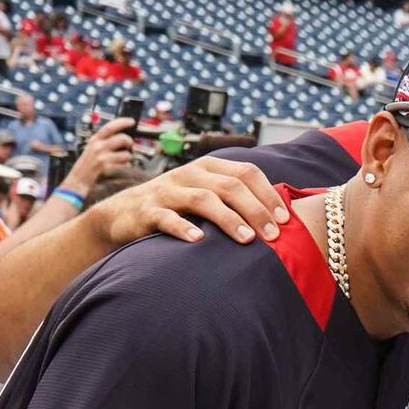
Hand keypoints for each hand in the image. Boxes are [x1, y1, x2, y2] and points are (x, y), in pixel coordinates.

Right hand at [60, 116, 138, 192]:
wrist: (79, 179)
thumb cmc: (89, 163)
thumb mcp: (93, 148)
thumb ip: (105, 141)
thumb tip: (124, 136)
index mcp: (95, 139)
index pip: (109, 127)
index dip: (122, 122)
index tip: (131, 121)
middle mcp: (98, 146)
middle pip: (122, 139)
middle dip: (129, 142)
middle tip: (129, 146)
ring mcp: (102, 157)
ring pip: (126, 154)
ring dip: (128, 158)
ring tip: (122, 160)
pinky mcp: (107, 168)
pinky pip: (125, 166)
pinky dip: (126, 167)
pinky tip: (119, 167)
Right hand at [95, 153, 285, 246]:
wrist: (122, 214)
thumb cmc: (177, 208)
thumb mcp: (206, 195)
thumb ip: (235, 199)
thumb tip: (281, 218)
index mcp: (208, 168)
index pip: (246, 173)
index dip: (268, 194)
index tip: (286, 220)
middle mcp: (189, 174)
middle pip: (230, 186)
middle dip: (256, 210)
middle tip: (274, 236)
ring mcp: (167, 191)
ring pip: (203, 199)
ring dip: (228, 219)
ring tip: (247, 240)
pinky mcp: (147, 211)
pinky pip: (166, 218)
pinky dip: (183, 228)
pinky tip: (198, 241)